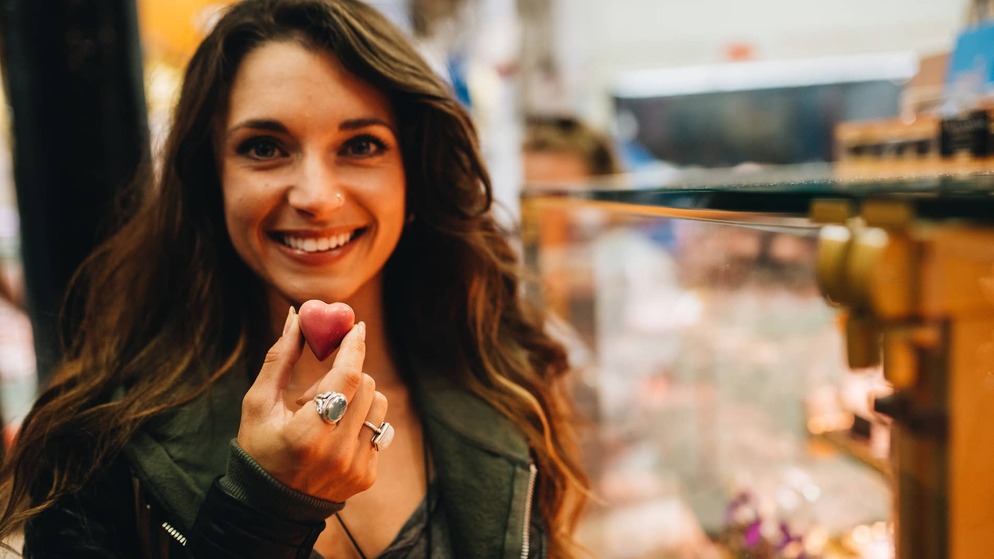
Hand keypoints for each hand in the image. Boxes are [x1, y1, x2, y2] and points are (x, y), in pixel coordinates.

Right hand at [236, 307, 387, 502]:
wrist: (271, 505)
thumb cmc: (260, 447)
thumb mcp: (259, 404)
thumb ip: (280, 359)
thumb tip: (296, 316)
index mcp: (306, 433)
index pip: (345, 378)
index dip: (354, 348)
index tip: (355, 327)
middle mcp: (336, 452)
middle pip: (365, 386)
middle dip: (346, 374)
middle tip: (317, 389)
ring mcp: (356, 466)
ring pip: (378, 404)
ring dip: (356, 397)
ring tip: (326, 415)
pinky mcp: (368, 475)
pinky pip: (380, 429)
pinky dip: (361, 421)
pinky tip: (334, 435)